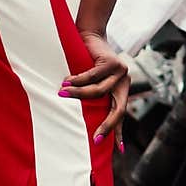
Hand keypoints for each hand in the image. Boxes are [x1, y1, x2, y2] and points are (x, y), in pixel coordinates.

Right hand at [59, 31, 130, 150]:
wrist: (91, 35)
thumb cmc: (87, 61)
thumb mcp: (93, 82)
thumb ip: (93, 97)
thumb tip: (82, 118)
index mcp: (122, 89)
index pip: (122, 114)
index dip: (119, 132)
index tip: (119, 150)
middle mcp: (125, 82)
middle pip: (119, 109)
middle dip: (107, 125)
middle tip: (95, 138)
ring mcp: (120, 72)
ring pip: (99, 91)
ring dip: (78, 94)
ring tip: (61, 93)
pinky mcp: (111, 62)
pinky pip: (91, 76)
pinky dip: (77, 80)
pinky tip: (66, 81)